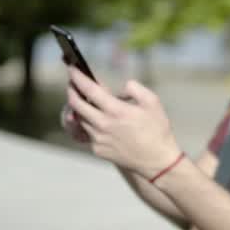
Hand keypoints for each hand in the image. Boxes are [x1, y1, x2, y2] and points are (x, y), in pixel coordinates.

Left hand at [65, 67, 181, 179]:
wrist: (157, 160)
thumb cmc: (157, 129)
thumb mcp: (153, 102)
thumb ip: (135, 88)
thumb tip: (121, 87)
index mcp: (116, 110)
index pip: (89, 90)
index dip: (77, 77)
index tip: (71, 68)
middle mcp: (103, 124)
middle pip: (76, 104)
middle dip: (72, 91)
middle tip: (72, 84)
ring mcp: (98, 138)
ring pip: (80, 118)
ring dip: (79, 108)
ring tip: (85, 100)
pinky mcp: (97, 149)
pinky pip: (88, 132)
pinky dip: (90, 124)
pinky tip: (98, 121)